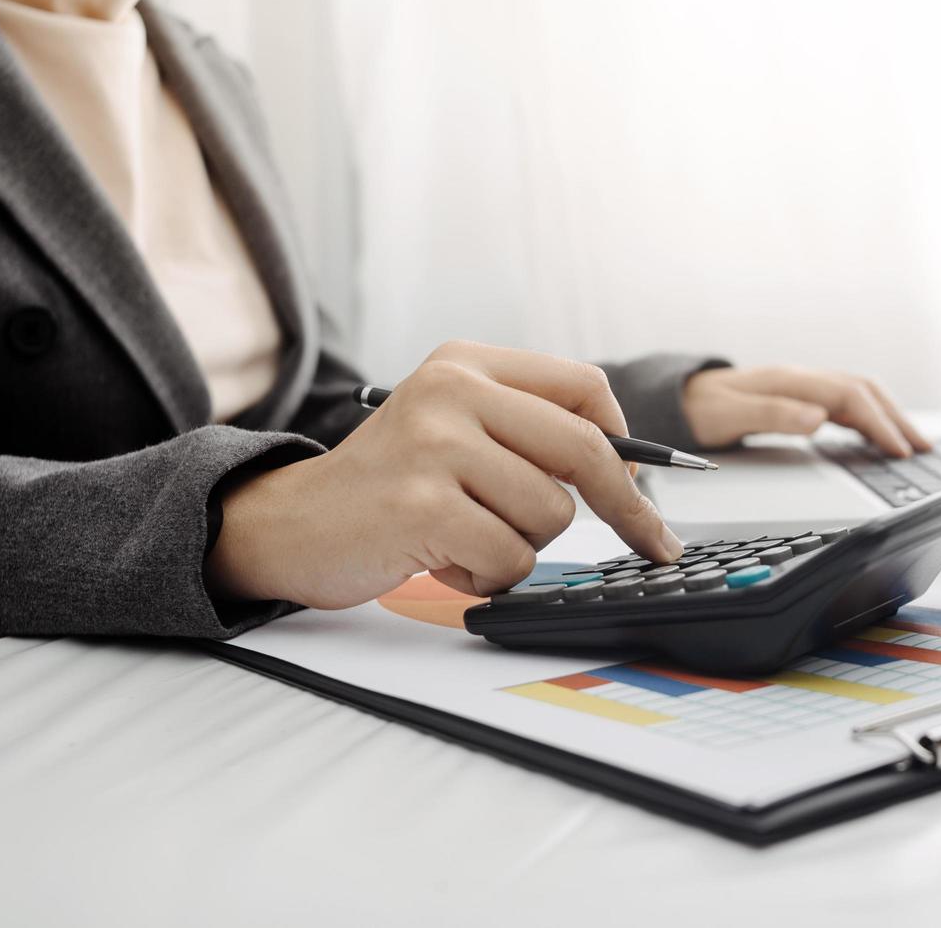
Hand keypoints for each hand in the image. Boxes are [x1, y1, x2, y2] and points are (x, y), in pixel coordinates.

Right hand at [205, 341, 683, 607]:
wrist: (289, 524)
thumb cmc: (386, 486)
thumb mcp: (449, 426)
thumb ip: (523, 429)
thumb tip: (629, 468)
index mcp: (465, 365)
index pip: (584, 388)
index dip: (626, 443)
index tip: (643, 484)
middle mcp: (451, 392)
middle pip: (585, 451)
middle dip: (626, 508)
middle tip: (651, 542)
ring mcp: (435, 447)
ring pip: (550, 515)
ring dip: (521, 546)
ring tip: (465, 538)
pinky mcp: (423, 507)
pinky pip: (510, 558)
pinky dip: (486, 576)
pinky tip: (441, 560)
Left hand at [681, 365, 929, 455]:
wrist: (677, 398)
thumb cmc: (699, 409)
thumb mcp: (728, 416)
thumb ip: (772, 415)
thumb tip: (818, 418)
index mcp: (790, 382)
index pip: (849, 397)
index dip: (878, 423)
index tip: (899, 450)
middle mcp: (801, 380)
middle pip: (862, 391)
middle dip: (896, 418)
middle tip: (923, 449)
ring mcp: (801, 387)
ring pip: (857, 395)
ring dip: (888, 416)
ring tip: (912, 444)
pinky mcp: (798, 398)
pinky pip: (844, 403)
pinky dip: (868, 418)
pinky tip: (876, 437)